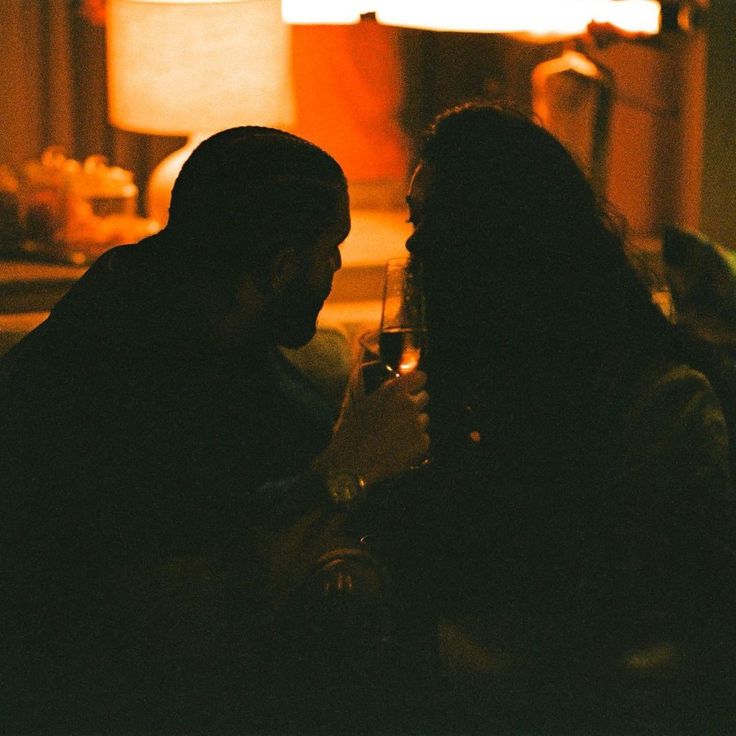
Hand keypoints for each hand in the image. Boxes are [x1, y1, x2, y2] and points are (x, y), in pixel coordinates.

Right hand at [315, 370, 428, 486]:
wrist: (352, 463)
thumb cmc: (351, 433)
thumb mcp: (362, 403)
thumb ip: (383, 392)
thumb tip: (395, 386)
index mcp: (393, 391)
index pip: (420, 377)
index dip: (415, 384)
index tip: (411, 389)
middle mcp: (408, 404)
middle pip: (424, 397)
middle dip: (413, 404)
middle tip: (398, 416)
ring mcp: (417, 425)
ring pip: (424, 419)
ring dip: (414, 424)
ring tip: (395, 435)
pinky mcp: (421, 444)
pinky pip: (424, 438)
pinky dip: (415, 443)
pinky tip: (398, 448)